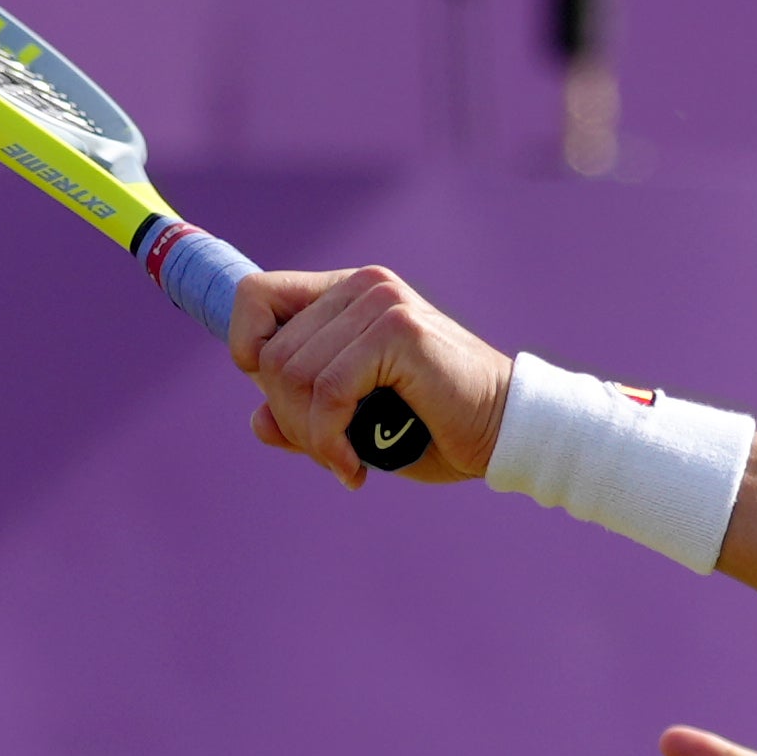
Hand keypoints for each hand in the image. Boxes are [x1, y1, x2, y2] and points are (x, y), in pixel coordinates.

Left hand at [231, 261, 512, 486]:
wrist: (508, 433)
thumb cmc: (439, 428)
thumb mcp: (359, 423)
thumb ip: (306, 416)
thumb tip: (258, 421)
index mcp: (347, 293)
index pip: (254, 296)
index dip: (248, 352)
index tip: (288, 405)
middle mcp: (362, 286)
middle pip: (269, 353)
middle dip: (289, 419)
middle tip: (329, 455)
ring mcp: (381, 302)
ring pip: (292, 376)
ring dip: (310, 437)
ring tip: (344, 463)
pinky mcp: (399, 330)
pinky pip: (328, 392)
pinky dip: (330, 442)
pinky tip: (355, 469)